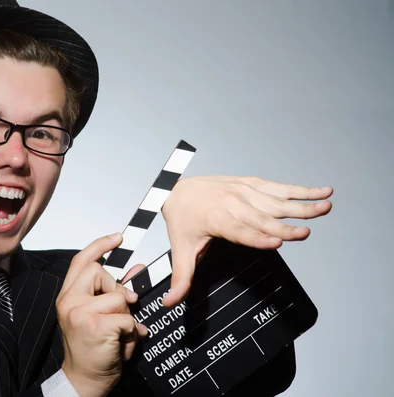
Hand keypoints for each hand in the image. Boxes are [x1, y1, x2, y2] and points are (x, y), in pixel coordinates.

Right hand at [56, 233, 147, 396]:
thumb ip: (115, 290)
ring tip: (118, 334)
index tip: (117, 237)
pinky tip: (121, 345)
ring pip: (119, 297)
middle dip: (117, 289)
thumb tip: (137, 269)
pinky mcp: (95, 326)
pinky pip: (127, 319)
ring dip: (126, 318)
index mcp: (68, 296)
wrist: (83, 380)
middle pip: (100, 272)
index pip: (81, 261)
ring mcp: (80, 313)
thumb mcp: (100, 315)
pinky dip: (132, 333)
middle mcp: (69, 301)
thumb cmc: (91, 349)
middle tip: (119, 310)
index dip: (100, 245)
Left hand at [161, 176, 332, 306]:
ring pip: (276, 200)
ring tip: (325, 207)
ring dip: (301, 204)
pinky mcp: (252, 184)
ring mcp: (243, 191)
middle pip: (262, 216)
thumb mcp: (181, 250)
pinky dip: (300, 190)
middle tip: (306, 232)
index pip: (239, 231)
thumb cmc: (182, 221)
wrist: (178, 190)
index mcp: (215, 219)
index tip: (277, 242)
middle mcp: (231, 203)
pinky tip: (320, 192)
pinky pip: (278, 188)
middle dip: (285, 224)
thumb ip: (181, 278)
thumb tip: (171, 302)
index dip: (257, 237)